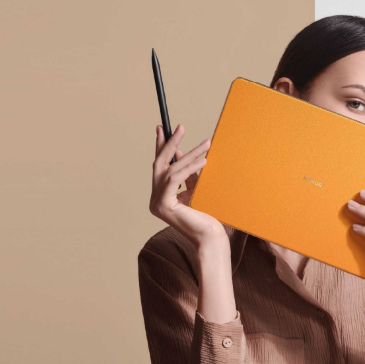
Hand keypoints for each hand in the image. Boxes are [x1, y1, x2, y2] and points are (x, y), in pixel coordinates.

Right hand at [149, 123, 222, 245]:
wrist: (210, 236)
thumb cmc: (206, 214)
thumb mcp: (195, 188)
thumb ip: (187, 173)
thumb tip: (181, 151)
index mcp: (161, 195)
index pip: (160, 166)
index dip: (160, 146)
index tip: (163, 128)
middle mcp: (155, 199)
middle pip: (160, 164)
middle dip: (169, 143)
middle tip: (181, 127)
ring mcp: (157, 203)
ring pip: (170, 170)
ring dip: (190, 154)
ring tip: (206, 144)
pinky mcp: (164, 205)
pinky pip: (175, 179)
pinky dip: (189, 167)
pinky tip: (203, 161)